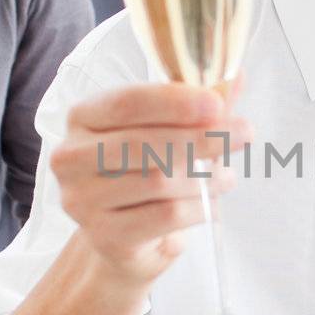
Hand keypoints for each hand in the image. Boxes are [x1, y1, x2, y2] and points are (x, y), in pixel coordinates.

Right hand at [52, 82, 250, 289]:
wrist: (124, 237)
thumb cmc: (144, 172)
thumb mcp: (167, 131)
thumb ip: (197, 104)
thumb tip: (236, 77)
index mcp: (82, 117)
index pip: (128, 103)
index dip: (175, 102)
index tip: (218, 103)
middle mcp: (71, 157)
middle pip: (144, 143)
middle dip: (202, 138)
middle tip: (243, 134)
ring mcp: (81, 200)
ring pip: (158, 181)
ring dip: (204, 176)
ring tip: (227, 175)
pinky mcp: (103, 235)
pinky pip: (165, 216)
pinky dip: (198, 208)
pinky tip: (213, 205)